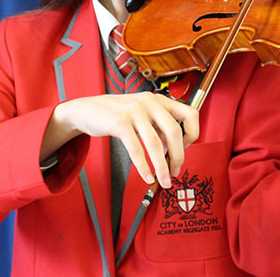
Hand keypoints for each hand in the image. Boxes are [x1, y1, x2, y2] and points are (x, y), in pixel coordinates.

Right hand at [43, 92, 198, 187]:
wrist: (86, 109)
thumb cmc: (118, 114)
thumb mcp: (143, 115)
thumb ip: (159, 128)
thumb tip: (175, 151)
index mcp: (160, 100)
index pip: (190, 114)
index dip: (192, 134)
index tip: (183, 148)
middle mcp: (150, 102)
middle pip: (175, 132)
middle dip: (178, 157)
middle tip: (175, 172)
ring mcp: (135, 111)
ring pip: (156, 144)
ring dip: (162, 167)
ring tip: (164, 181)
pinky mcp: (120, 122)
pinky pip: (137, 149)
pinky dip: (144, 166)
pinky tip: (147, 176)